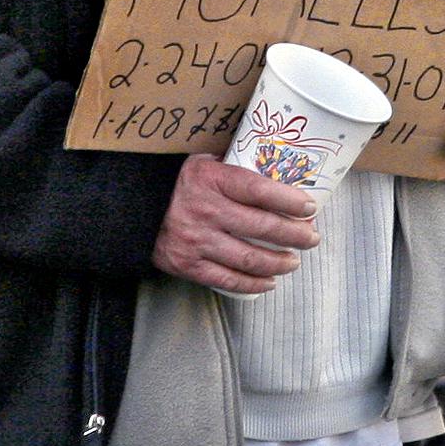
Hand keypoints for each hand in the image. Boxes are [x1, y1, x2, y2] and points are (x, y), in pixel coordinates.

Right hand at [151, 154, 321, 295]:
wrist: (132, 207)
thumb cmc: (178, 183)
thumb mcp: (203, 161)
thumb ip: (234, 165)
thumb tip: (277, 167)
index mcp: (211, 179)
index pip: (259, 190)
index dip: (289, 201)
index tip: (310, 208)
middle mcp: (205, 210)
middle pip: (262, 227)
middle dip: (295, 235)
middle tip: (312, 237)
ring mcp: (196, 240)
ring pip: (250, 258)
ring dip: (279, 262)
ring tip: (294, 261)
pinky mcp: (188, 264)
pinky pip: (228, 279)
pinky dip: (253, 283)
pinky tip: (269, 281)